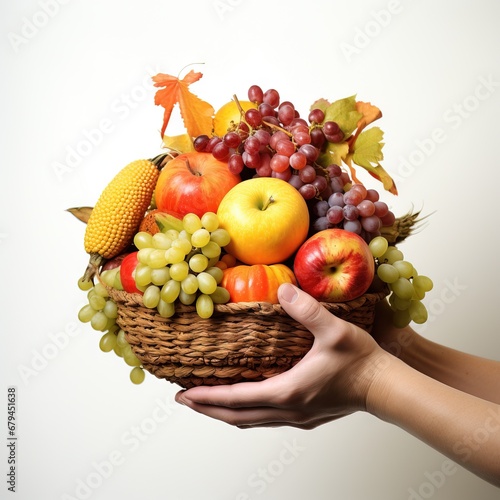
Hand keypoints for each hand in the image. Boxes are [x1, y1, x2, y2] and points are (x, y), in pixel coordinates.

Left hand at [175, 283, 388, 428]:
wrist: (384, 387)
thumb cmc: (360, 360)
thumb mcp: (334, 330)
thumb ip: (308, 311)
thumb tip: (283, 289)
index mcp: (288, 391)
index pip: (237, 398)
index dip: (207, 397)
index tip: (184, 393)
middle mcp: (287, 410)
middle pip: (237, 417)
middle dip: (208, 409)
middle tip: (184, 399)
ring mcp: (296, 417)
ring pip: (251, 421)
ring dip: (225, 414)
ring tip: (207, 403)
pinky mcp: (305, 417)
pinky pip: (265, 419)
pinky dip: (246, 413)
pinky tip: (245, 403)